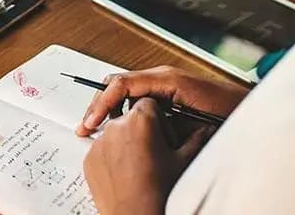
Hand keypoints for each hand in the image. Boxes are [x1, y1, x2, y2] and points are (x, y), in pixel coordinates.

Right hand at [76, 66, 247, 135]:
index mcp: (166, 78)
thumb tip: (134, 120)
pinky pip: (136, 98)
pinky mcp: (166, 93)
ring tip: (94, 127)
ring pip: (124, 91)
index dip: (102, 102)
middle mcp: (162, 77)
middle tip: (85, 126)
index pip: (122, 83)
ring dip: (108, 108)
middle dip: (98, 104)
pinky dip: (122, 111)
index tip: (92, 121)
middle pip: (117, 84)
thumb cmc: (230, 110)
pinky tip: (116, 126)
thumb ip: (163, 116)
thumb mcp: (193, 118)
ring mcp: (163, 83)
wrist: (250, 109)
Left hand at [84, 98, 212, 214]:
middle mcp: (116, 127)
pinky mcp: (89, 158)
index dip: (159, 119)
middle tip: (153, 152)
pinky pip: (103, 150)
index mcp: (140, 120)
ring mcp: (99, 143)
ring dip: (126, 142)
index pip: (149, 103)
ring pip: (115, 133)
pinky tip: (126, 173)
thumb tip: (205, 129)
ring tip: (140, 165)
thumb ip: (196, 139)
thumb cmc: (159, 191)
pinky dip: (112, 157)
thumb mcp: (184, 161)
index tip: (163, 134)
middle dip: (141, 129)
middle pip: (130, 117)